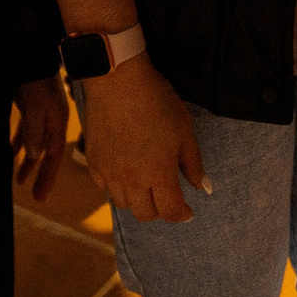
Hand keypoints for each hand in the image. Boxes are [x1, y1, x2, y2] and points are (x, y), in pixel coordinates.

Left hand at [12, 72, 69, 200]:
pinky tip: (12, 152)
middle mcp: (52, 121)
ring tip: (20, 180)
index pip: (53, 157)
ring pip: (35, 145)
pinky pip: (26, 132)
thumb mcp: (35, 108)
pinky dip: (19, 144)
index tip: (41, 198)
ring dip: (28, 162)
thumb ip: (35, 132)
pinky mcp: (31, 107)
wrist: (30, 55)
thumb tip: (34, 155)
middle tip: (35, 196)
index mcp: (57, 123)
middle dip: (41, 175)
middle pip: (46, 154)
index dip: (47, 178)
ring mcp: (42, 114)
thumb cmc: (34, 82)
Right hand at [79, 57, 208, 223]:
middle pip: (145, 214)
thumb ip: (193, 164)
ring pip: (124, 203)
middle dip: (160, 211)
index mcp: (159, 174)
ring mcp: (109, 173)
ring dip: (138, 200)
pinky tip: (125, 172)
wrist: (118, 81)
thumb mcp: (184, 131)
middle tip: (167, 198)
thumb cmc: (156, 102)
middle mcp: (132, 180)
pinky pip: (105, 187)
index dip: (181, 215)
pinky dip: (117, 187)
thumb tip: (203, 187)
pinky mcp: (93, 163)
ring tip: (146, 184)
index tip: (187, 211)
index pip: (170, 212)